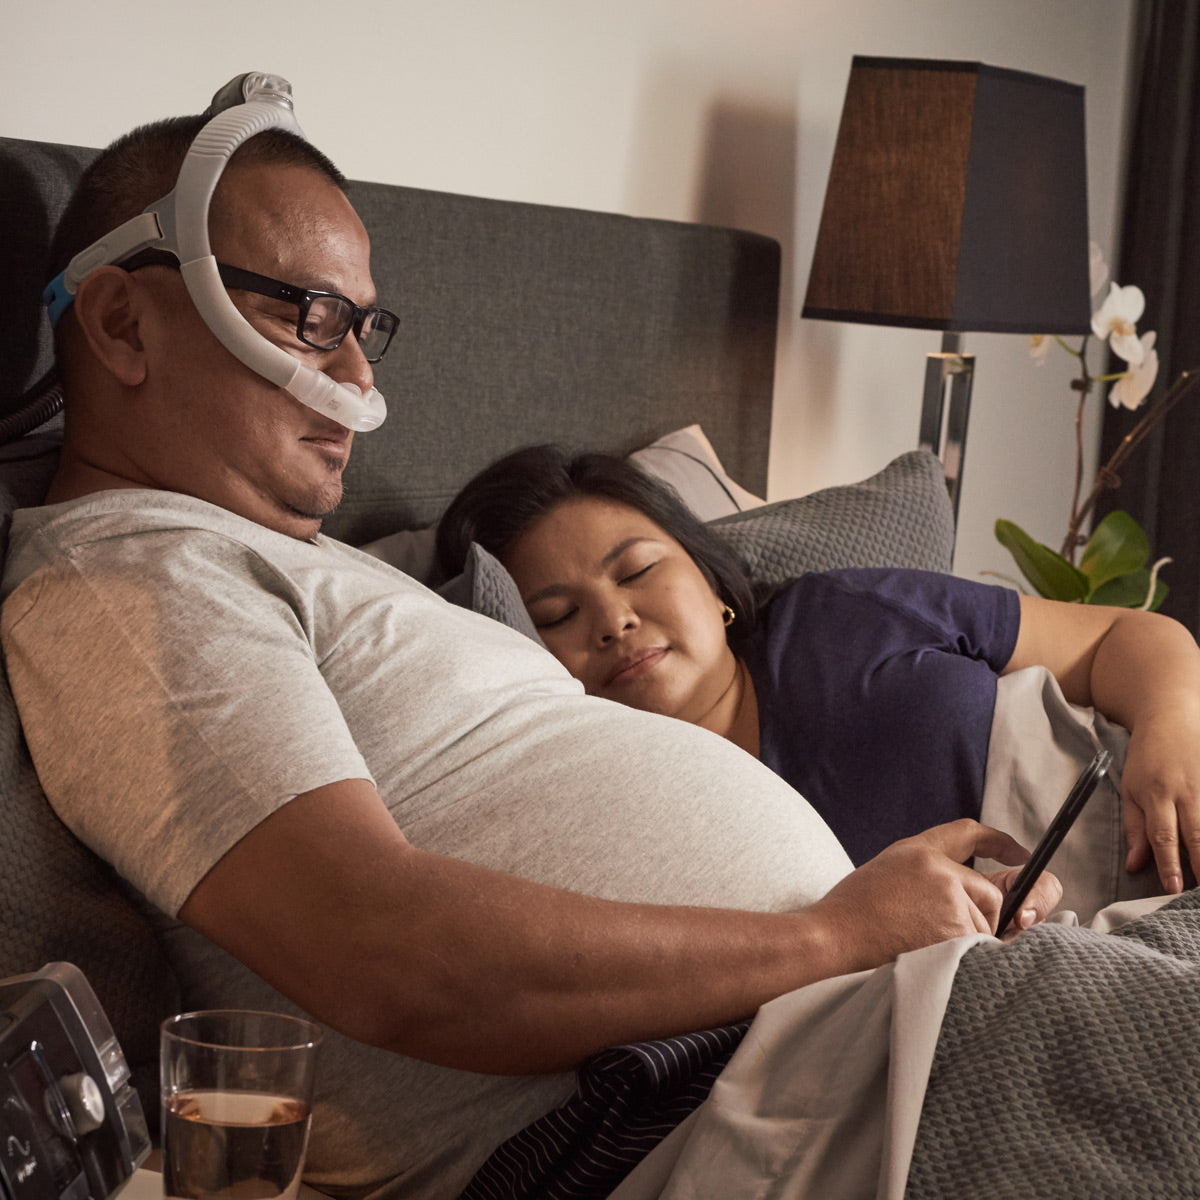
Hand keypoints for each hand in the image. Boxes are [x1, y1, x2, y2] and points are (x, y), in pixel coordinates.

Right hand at [806, 820, 1055, 972]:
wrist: (834, 935)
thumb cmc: (854, 913)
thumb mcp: (889, 871)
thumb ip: (927, 874)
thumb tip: (970, 895)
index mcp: (918, 850)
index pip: (968, 834)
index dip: (999, 843)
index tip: (1020, 853)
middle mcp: (939, 867)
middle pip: (990, 893)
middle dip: (979, 917)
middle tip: (940, 933)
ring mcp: (949, 896)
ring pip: (987, 923)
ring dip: (969, 940)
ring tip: (924, 944)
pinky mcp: (955, 927)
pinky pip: (981, 946)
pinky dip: (967, 957)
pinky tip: (932, 955)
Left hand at [1119, 708, 1199, 892]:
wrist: (1171, 717)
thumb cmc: (1147, 758)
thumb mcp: (1130, 789)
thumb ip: (1135, 829)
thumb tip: (1135, 865)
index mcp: (1157, 795)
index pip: (1163, 837)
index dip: (1169, 865)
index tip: (1174, 889)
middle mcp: (1186, 792)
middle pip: (1197, 835)